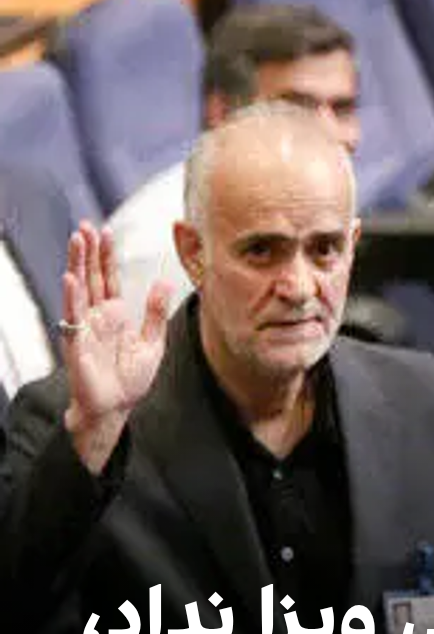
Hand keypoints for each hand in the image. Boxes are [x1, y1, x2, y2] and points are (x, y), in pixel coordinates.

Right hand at [61, 223, 171, 473]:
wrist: (117, 408)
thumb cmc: (130, 380)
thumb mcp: (152, 343)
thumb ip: (156, 313)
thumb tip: (164, 283)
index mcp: (114, 315)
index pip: (108, 278)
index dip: (106, 256)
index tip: (106, 231)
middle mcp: (96, 317)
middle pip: (91, 277)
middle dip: (88, 251)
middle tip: (85, 225)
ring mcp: (85, 328)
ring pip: (79, 290)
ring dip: (76, 264)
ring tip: (77, 240)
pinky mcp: (77, 344)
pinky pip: (73, 318)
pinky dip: (71, 298)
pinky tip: (70, 278)